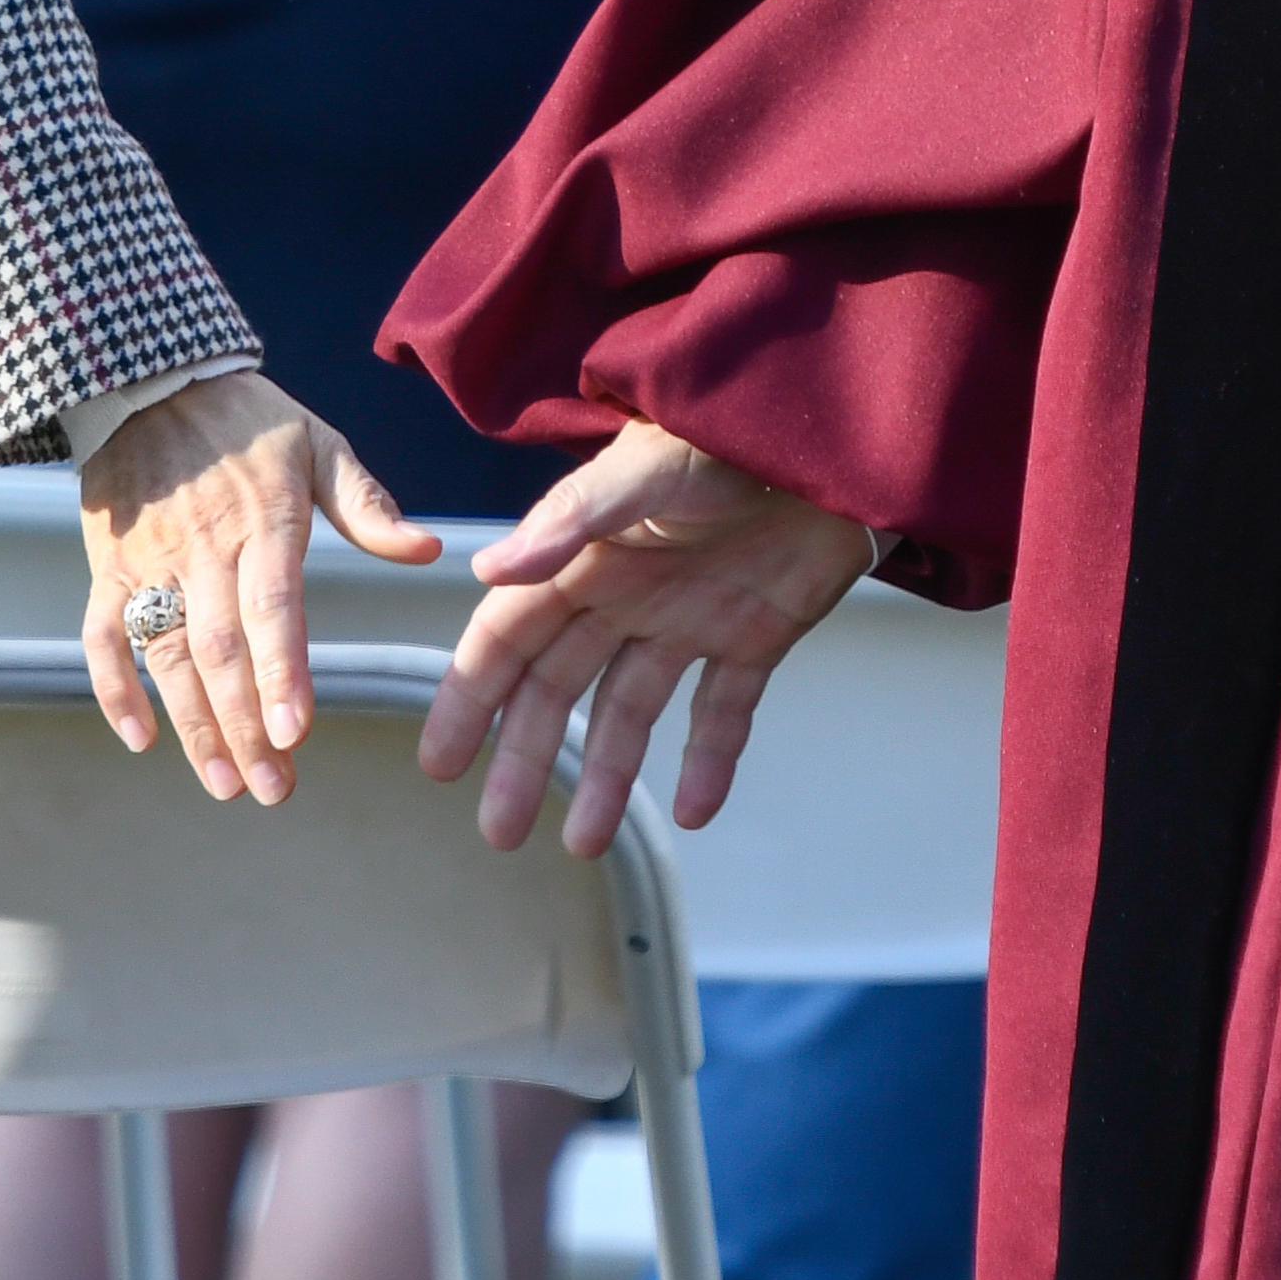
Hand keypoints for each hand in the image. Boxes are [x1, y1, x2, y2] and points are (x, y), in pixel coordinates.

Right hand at [79, 368, 440, 804]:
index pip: (272, 609)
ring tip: (226, 784)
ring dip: (193, 726)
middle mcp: (203, 549)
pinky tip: (143, 741)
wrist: (146, 381)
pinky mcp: (109, 568)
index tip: (297, 735)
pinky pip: (102, 638)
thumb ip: (368, 506)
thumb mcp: (319, 444)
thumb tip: (428, 550)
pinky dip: (115, 691)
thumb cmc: (248, 420)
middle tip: (273, 788)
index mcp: (264, 521)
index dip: (282, 673)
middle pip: (220, 651)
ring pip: (165, 658)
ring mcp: (150, 563)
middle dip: (245, 726)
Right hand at [420, 418, 877, 858]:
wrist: (841, 440)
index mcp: (586, 557)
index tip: (440, 764)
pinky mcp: (755, 636)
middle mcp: (628, 595)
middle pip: (559, 690)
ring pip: (631, 714)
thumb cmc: (732, 435)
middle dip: (527, 760)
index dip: (471, 698)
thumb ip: (573, 519)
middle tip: (499, 833)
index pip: (509, 637)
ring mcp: (690, 620)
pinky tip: (695, 812)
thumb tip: (486, 569)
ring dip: (608, 777)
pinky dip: (710, 762)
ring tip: (584, 844)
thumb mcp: (648, 472)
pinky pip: (723, 713)